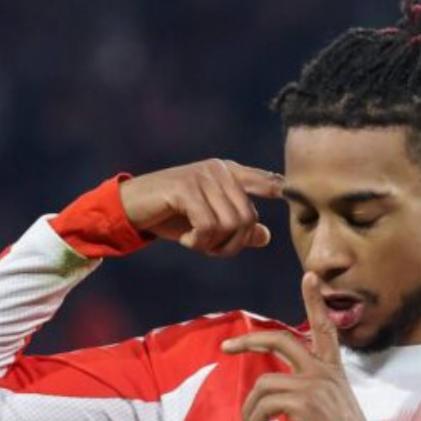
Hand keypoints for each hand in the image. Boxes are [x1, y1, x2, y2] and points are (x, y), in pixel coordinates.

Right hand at [120, 159, 283, 255]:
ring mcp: (203, 176)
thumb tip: (266, 236)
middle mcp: (219, 170)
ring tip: (195, 243)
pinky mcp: (186, 188)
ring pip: (231, 224)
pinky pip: (208, 225)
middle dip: (233, 245)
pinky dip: (199, 242)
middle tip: (210, 250)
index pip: (264, 180)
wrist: (131, 208)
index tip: (290, 191)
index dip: (279, 187)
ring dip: (214, 245)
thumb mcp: (207, 224)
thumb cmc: (172, 216)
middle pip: (248, 218)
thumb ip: (236, 229)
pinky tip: (186, 240)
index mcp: (229, 173)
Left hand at [221, 272, 368, 420]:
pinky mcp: (303, 402)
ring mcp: (313, 384)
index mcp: (333, 368)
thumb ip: (312, 387)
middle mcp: (324, 370)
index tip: (309, 276)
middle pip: (281, 340)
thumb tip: (279, 390)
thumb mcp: (334, 401)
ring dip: (249, 409)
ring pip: (264, 383)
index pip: (324, 327)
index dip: (315, 301)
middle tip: (226, 346)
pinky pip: (263, 405)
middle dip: (250, 340)